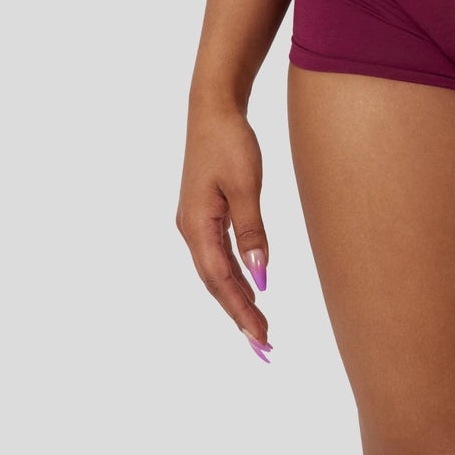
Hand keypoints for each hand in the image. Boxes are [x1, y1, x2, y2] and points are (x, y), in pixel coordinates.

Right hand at [176, 102, 271, 357]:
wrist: (213, 108)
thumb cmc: (230, 142)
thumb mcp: (245, 186)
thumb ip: (252, 232)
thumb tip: (261, 276)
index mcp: (196, 227)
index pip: (221, 281)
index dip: (241, 311)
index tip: (261, 337)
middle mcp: (190, 230)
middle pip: (215, 283)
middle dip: (238, 315)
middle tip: (264, 346)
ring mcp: (195, 223)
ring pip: (216, 272)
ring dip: (236, 299)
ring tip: (258, 327)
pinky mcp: (203, 214)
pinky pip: (218, 255)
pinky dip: (233, 276)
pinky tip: (249, 288)